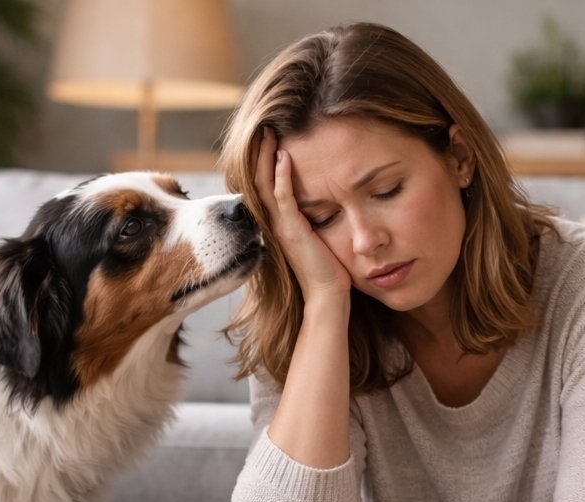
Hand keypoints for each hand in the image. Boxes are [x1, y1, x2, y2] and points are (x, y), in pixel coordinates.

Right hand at [255, 127, 350, 301]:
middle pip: (257, 179)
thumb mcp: (316, 235)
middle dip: (259, 151)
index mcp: (277, 222)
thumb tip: (319, 199)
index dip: (262, 160)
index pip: (263, 184)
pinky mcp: (292, 230)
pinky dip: (282, 175)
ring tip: (269, 132)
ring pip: (264, 184)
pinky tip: (285, 156)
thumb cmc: (327, 267)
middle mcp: (273, 222)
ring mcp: (280, 226)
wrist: (327, 294)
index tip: (268, 136)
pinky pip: (283, 197)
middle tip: (263, 125)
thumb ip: (310, 216)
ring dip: (266, 156)